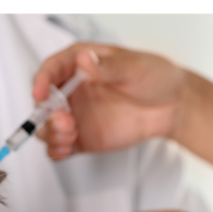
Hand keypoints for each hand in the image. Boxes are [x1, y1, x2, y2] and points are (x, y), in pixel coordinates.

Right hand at [32, 43, 187, 159]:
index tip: (41, 93)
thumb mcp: (134, 67)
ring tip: (69, 137)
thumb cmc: (154, 77)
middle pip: (45, 102)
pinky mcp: (81, 138)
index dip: (41, 81)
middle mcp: (72, 90)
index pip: (51, 70)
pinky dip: (56, 150)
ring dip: (51, 134)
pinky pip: (60, 146)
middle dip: (47, 114)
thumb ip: (108, 67)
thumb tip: (85, 61)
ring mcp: (75, 115)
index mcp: (79, 64)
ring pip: (48, 127)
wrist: (171, 106)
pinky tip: (66, 149)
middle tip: (64, 122)